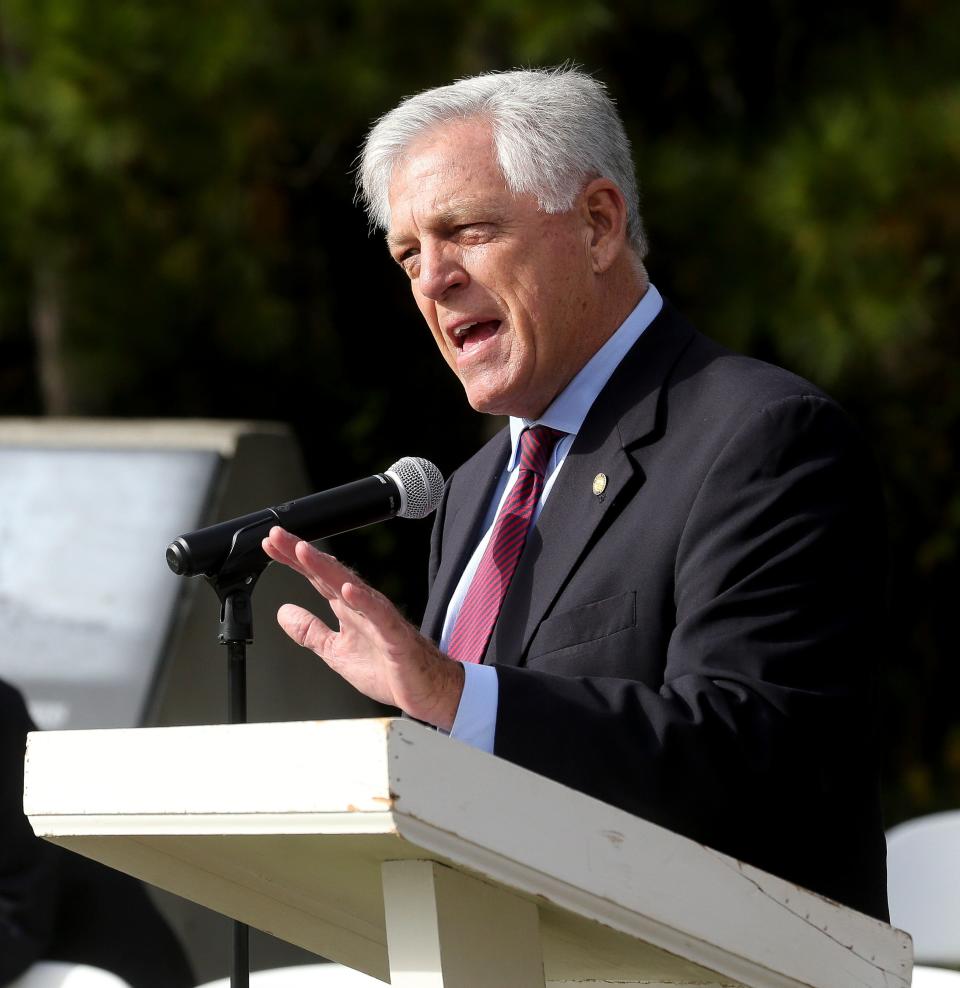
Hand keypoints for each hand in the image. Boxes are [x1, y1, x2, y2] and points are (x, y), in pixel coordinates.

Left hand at [261, 527, 463, 729]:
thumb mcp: (335, 651)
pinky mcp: (394, 635)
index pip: (315, 576)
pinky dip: (362, 601)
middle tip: (277, 535)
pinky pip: (378, 615)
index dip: (291, 560)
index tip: (269, 544)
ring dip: (326, 568)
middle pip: (328, 573)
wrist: (424, 689)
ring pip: (349, 586)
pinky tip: (346, 589)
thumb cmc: (387, 668)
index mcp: (346, 607)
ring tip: (303, 552)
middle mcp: (361, 605)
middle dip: (302, 553)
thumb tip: (282, 612)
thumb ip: (310, 631)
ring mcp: (378, 617)